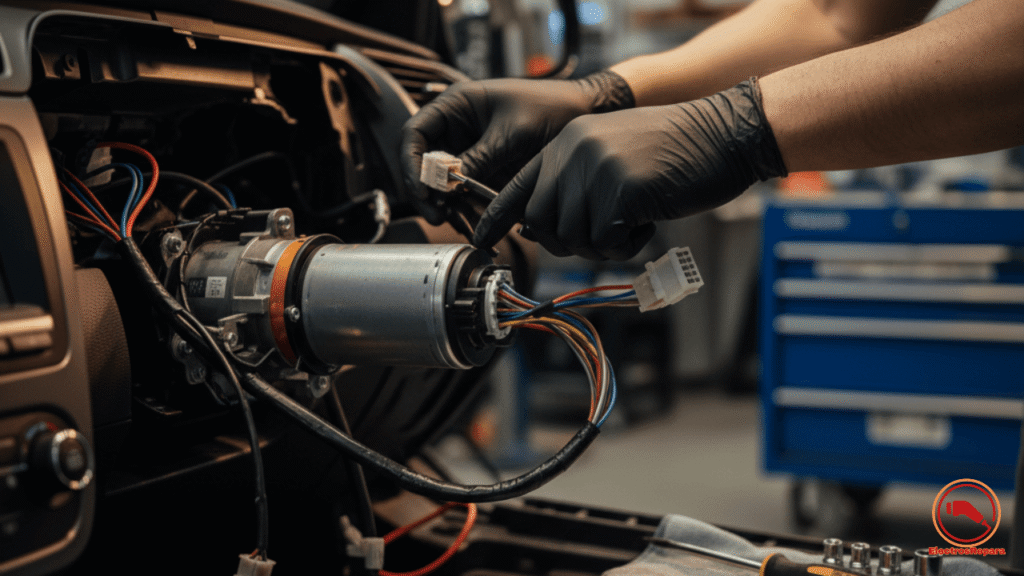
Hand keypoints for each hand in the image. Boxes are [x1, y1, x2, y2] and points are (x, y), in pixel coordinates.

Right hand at [400, 71, 633, 223]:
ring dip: (449, 209)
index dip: (412, 163)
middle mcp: (457, 130)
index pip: (414, 134)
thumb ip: (480, 157)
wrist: (585, 116)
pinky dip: (468, 213)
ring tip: (462, 226)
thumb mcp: (512, 133)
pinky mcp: (485, 174)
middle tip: (438, 215)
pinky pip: (466, 197)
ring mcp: (470, 153)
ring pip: (443, 187)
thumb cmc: (551, 108)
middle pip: (423, 165)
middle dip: (428, 193)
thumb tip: (451, 185)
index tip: (423, 188)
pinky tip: (477, 226)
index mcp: (456, 106)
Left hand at [472, 79, 788, 259]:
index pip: (517, 186)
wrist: (724, 133)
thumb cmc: (673, 151)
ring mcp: (595, 170)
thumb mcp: (611, 155)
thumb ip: (572, 183)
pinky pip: (609, 243)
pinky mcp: (621, 191)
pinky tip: (650, 218)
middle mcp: (573, 152)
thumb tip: (538, 226)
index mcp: (566, 142)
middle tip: (602, 234)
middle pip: (542, 223)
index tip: (479, 240)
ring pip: (575, 238)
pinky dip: (630, 243)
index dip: (496, 218)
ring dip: (605, 243)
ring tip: (634, 217)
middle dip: (567, 242)